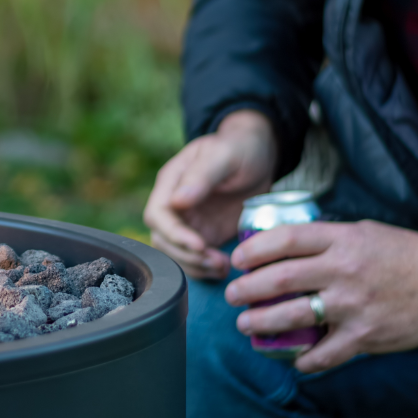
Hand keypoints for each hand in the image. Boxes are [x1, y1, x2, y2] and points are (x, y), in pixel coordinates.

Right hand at [143, 110, 276, 278]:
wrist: (259, 155)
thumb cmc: (239, 148)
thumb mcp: (224, 155)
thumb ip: (202, 176)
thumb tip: (178, 201)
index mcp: (172, 182)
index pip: (157, 215)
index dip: (174, 234)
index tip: (199, 245)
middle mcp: (174, 204)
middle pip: (163, 239)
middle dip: (186, 255)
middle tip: (216, 260)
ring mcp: (188, 222)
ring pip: (175, 254)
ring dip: (196, 266)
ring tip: (223, 267)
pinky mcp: (204, 234)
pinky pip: (194, 258)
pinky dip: (205, 269)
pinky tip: (223, 269)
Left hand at [225, 219, 417, 372]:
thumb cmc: (403, 253)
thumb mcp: (362, 232)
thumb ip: (327, 240)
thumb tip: (287, 248)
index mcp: (341, 240)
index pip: (284, 240)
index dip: (252, 250)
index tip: (237, 260)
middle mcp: (343, 271)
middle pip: (278, 279)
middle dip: (245, 289)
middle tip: (232, 296)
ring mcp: (352, 305)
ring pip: (292, 316)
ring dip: (261, 323)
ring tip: (247, 325)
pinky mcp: (365, 336)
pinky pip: (324, 354)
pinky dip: (305, 361)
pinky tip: (295, 360)